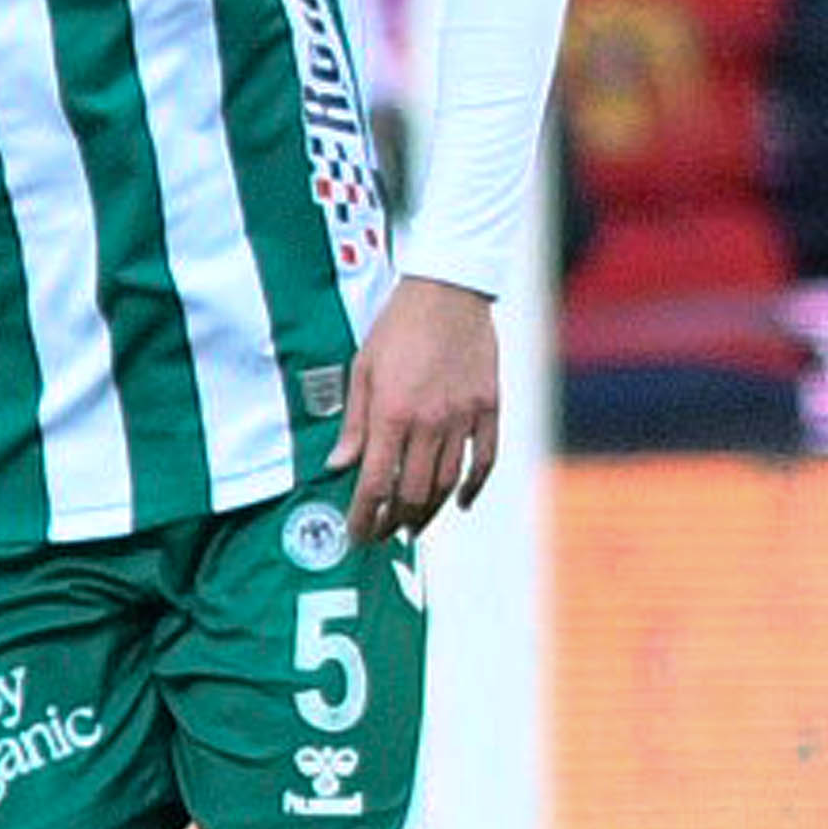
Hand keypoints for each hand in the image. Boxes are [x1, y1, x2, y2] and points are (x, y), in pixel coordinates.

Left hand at [329, 276, 498, 544]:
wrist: (448, 292)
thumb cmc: (397, 329)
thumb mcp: (361, 371)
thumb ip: (353, 424)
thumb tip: (338, 465)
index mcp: (391, 414)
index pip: (376, 483)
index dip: (365, 517)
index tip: (357, 535)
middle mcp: (429, 423)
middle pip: (413, 492)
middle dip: (394, 522)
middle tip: (382, 534)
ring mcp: (463, 418)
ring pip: (448, 483)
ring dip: (429, 511)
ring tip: (413, 526)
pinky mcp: (488, 409)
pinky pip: (485, 460)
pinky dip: (474, 487)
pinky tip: (461, 503)